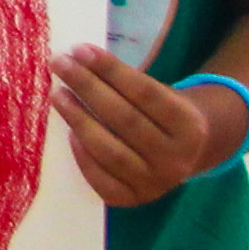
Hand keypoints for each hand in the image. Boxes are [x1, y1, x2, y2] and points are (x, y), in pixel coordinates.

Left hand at [52, 45, 222, 206]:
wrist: (186, 155)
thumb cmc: (163, 115)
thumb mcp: (163, 94)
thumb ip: (128, 83)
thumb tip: (78, 60)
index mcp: (190, 126)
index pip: (145, 92)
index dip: (110, 70)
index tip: (80, 49)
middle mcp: (177, 158)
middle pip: (124, 119)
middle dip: (88, 88)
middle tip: (60, 64)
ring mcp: (156, 184)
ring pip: (110, 150)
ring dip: (78, 119)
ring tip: (58, 95)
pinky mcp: (135, 200)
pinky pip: (101, 179)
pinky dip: (82, 155)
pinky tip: (70, 133)